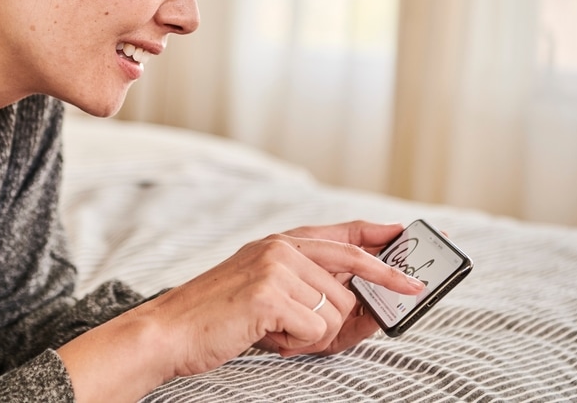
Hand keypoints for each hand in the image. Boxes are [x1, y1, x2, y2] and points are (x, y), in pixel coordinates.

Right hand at [136, 221, 423, 377]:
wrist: (169, 331)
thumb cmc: (215, 317)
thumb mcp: (262, 291)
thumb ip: (306, 288)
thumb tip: (361, 305)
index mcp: (278, 243)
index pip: (342, 233)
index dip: (379, 236)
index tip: (407, 239)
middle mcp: (279, 247)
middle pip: (351, 276)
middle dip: (367, 299)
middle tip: (387, 303)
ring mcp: (275, 267)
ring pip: (337, 309)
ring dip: (315, 333)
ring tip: (278, 333)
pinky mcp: (269, 293)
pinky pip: (317, 328)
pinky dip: (298, 343)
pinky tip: (269, 338)